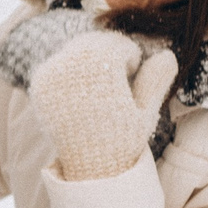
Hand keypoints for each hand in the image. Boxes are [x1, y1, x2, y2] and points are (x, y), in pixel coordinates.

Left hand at [31, 29, 176, 181]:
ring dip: (91, 58)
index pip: (117, 44)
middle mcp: (70, 69)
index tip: (133, 74)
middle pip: (94, 42)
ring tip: (102, 87)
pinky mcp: (39, 83)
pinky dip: (72, 69)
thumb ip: (155, 82)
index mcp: (99, 72)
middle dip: (109, 53)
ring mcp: (50, 76)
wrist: (87, 166)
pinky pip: (59, 61)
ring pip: (75, 48)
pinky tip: (82, 93)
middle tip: (116, 78)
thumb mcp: (145, 113)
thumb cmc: (123, 142)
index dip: (130, 56)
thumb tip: (168, 54)